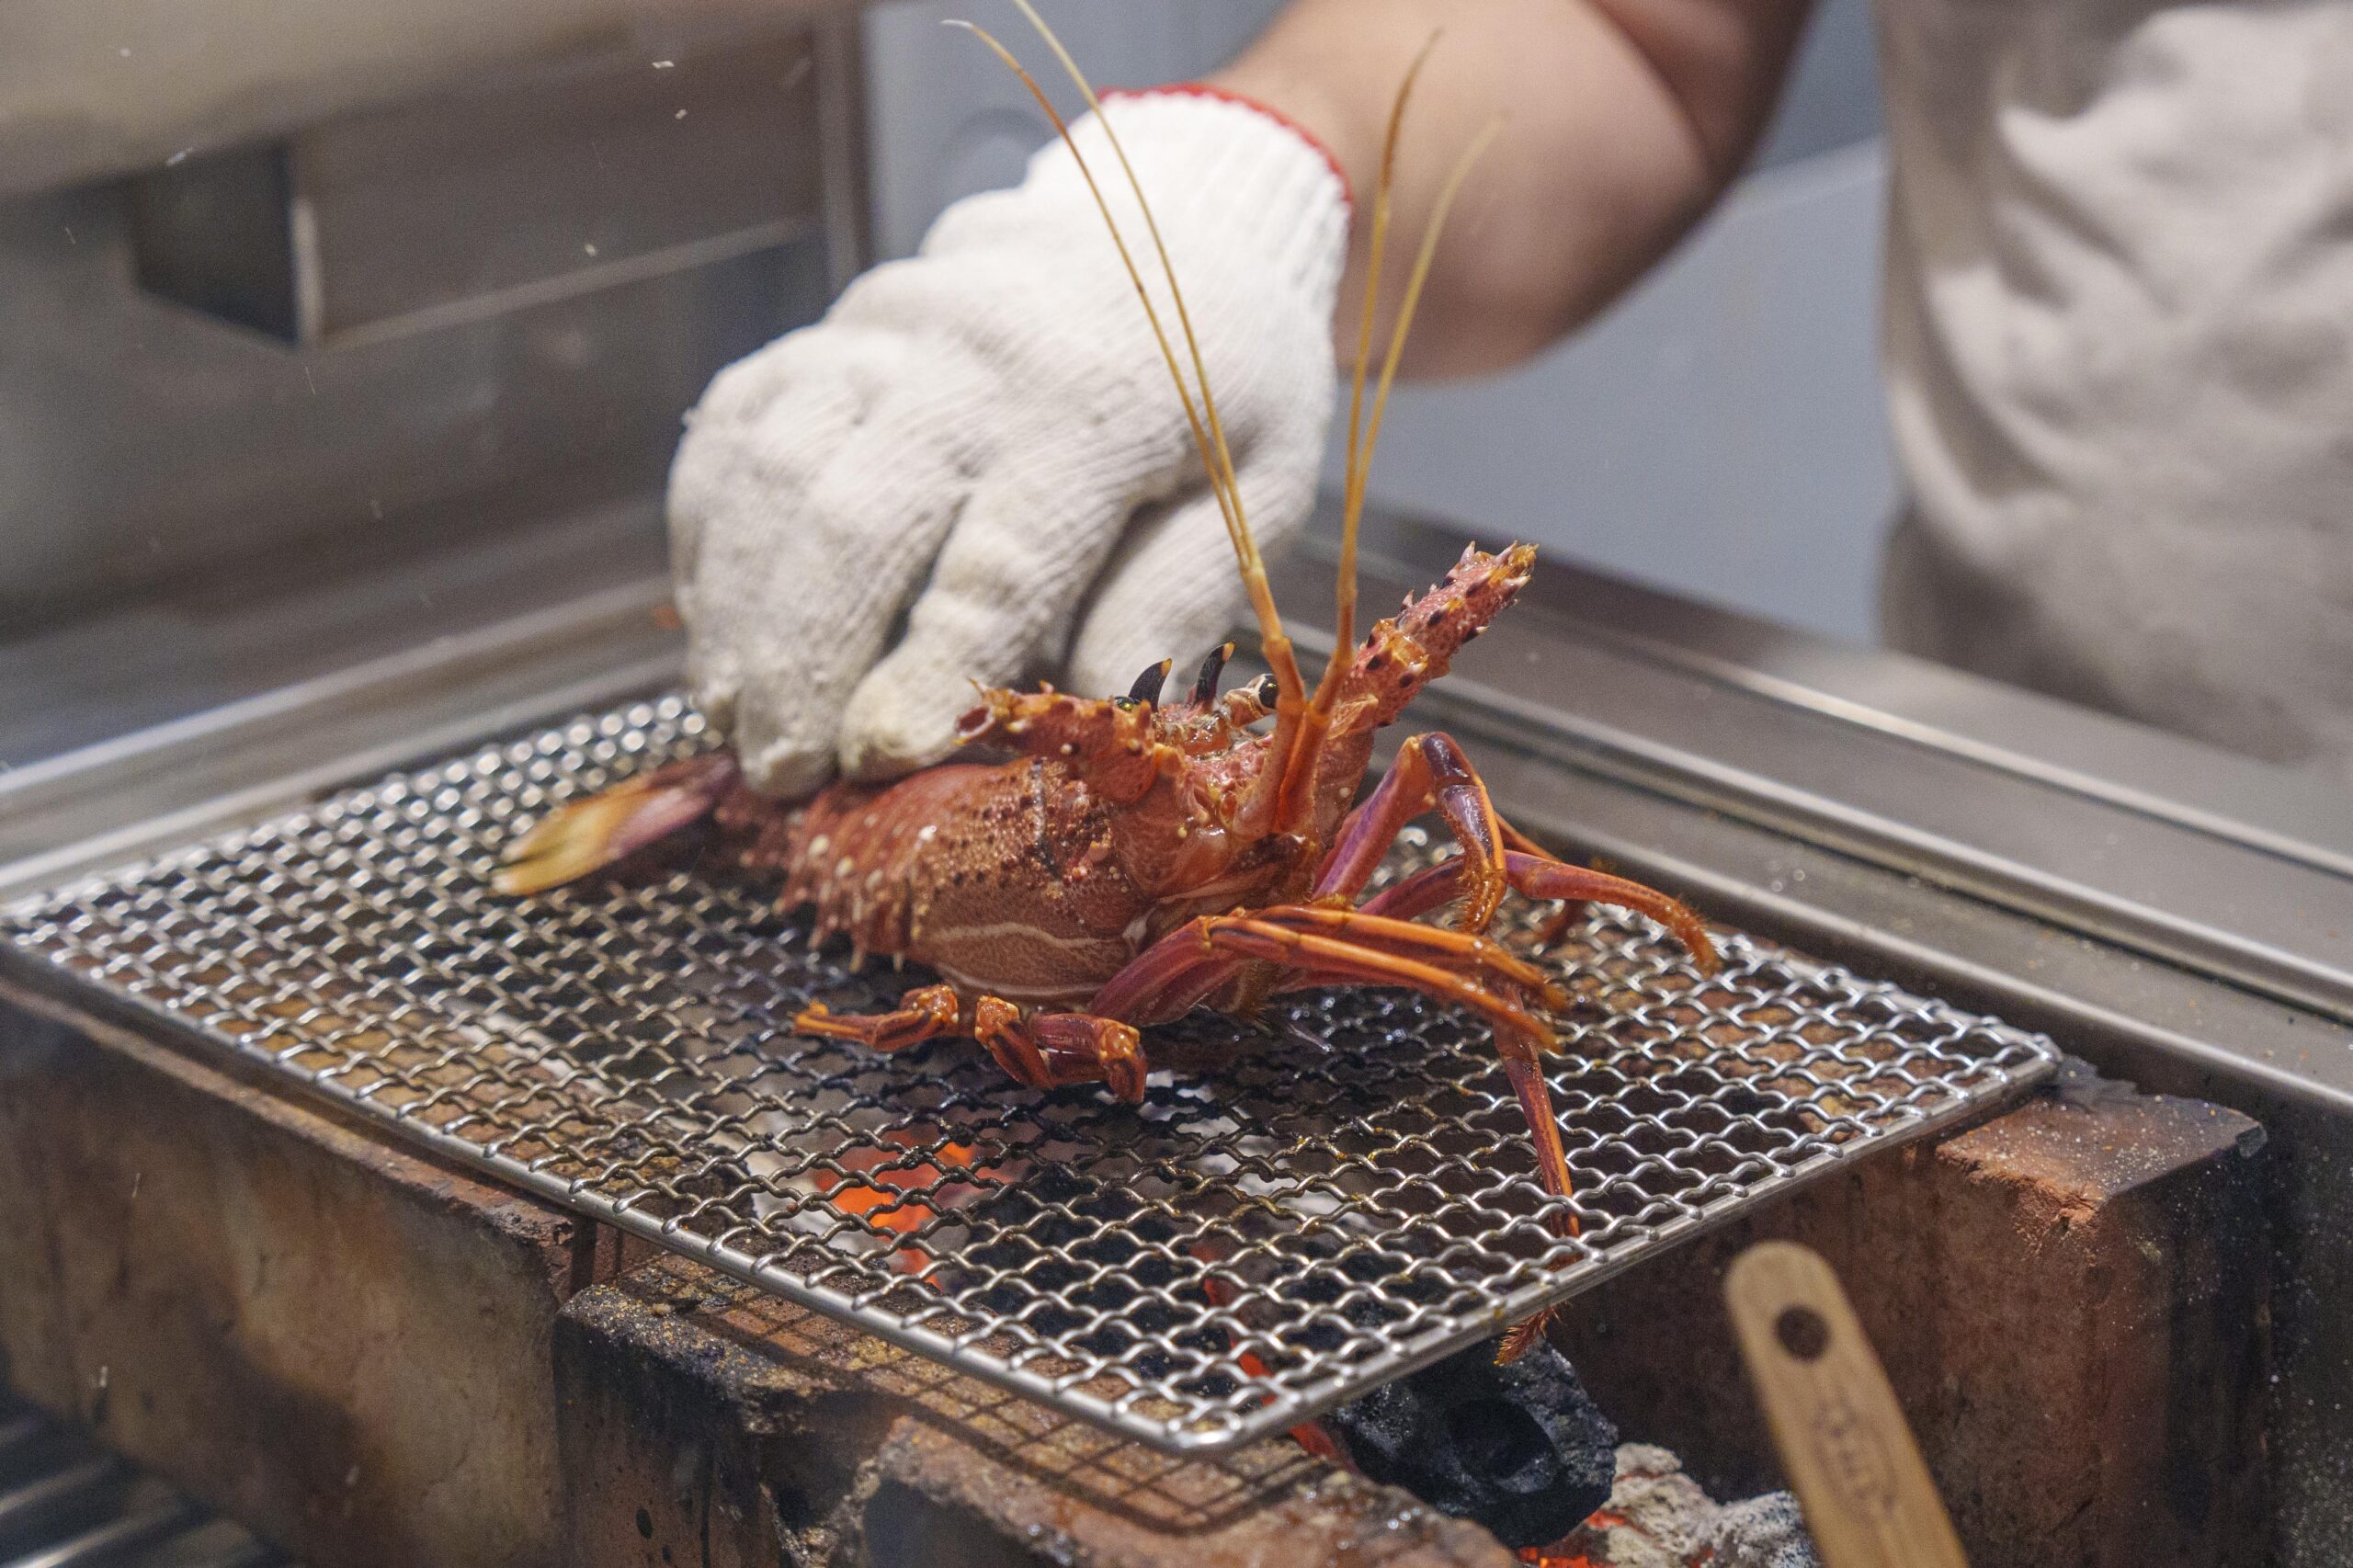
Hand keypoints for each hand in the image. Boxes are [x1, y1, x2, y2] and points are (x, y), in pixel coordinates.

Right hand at [668, 88, 1348, 796]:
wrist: (1177, 223)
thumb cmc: (1227, 391)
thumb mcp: (1258, 489)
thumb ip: (1173, 598)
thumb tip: (1095, 710)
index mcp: (1098, 406)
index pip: (999, 560)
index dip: (932, 666)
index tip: (882, 758)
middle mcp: (976, 355)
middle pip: (855, 518)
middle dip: (806, 661)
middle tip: (785, 775)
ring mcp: (887, 330)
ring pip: (774, 470)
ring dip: (741, 609)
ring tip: (737, 721)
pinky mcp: (832, 327)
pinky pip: (739, 425)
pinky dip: (711, 531)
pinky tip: (716, 623)